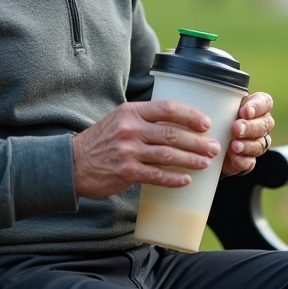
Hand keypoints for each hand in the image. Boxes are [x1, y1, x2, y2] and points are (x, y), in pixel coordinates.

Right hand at [71, 101, 219, 198]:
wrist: (73, 163)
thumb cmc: (101, 141)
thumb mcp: (120, 120)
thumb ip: (144, 119)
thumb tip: (177, 123)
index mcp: (131, 112)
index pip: (167, 108)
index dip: (190, 115)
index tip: (206, 123)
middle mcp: (130, 129)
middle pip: (172, 133)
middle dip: (197, 141)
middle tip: (214, 147)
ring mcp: (128, 151)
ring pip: (167, 154)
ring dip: (190, 159)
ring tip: (206, 163)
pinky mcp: (126, 172)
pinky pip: (156, 175)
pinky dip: (173, 178)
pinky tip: (186, 180)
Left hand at [222, 92, 274, 176]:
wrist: (209, 141)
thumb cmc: (216, 115)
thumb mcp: (218, 105)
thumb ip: (222, 101)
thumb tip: (215, 94)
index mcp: (256, 107)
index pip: (265, 102)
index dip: (258, 107)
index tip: (245, 111)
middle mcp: (261, 124)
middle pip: (265, 125)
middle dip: (251, 127)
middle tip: (236, 128)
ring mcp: (257, 143)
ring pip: (260, 144)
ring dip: (247, 145)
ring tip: (234, 145)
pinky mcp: (248, 160)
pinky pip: (250, 161)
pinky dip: (242, 159)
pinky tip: (234, 156)